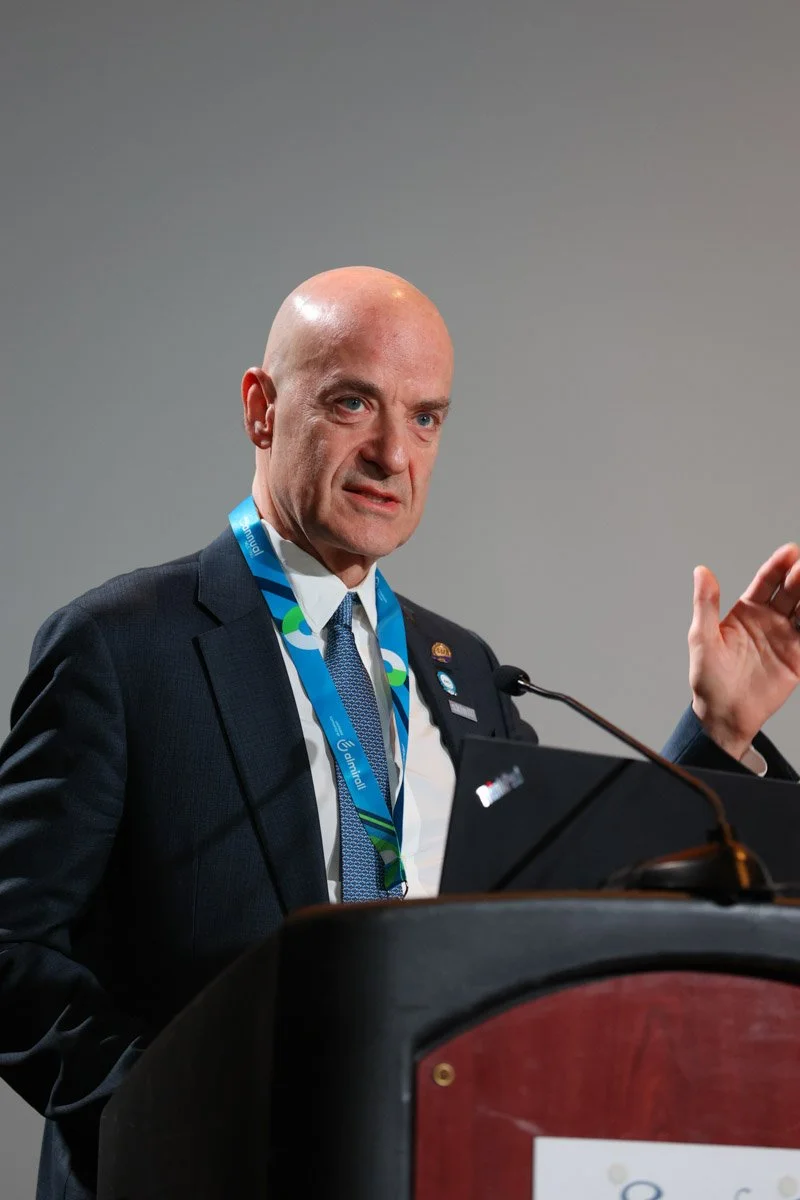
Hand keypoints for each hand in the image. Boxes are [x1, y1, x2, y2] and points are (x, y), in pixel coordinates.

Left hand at [688, 543, 799, 759]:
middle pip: (791, 591)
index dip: (778, 566)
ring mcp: (786, 637)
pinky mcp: (798, 657)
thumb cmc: (708, 678)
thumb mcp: (702, 638)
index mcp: (746, 611)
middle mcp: (769, 620)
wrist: (724, 715)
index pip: (767, 581)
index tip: (789, 552)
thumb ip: (706, 604)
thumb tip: (701, 571)